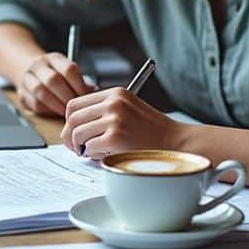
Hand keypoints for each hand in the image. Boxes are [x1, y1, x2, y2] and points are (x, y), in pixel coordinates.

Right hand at [17, 52, 88, 115]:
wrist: (31, 72)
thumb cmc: (56, 76)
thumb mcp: (68, 73)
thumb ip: (82, 83)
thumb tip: (98, 94)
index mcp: (54, 59)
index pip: (68, 69)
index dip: (79, 85)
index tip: (86, 97)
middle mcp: (38, 66)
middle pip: (53, 80)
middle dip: (67, 97)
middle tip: (77, 108)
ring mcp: (27, 78)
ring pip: (40, 92)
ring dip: (57, 105)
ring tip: (67, 112)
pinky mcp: (21, 94)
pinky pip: (34, 103)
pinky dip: (47, 110)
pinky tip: (55, 112)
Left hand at [60, 87, 184, 156]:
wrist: (177, 143)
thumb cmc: (153, 132)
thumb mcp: (128, 110)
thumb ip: (104, 111)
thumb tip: (75, 126)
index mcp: (115, 93)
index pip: (76, 103)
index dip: (71, 121)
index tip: (74, 132)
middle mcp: (113, 102)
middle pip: (73, 118)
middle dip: (70, 136)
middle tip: (77, 148)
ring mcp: (114, 119)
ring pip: (78, 133)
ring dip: (82, 147)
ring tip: (95, 152)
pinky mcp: (116, 137)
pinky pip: (90, 148)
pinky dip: (94, 155)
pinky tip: (106, 155)